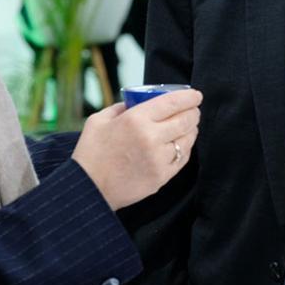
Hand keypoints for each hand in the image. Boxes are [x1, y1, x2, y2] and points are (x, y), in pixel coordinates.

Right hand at [72, 88, 201, 209]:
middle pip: (186, 120)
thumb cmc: (91, 153)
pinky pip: (182, 158)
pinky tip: (180, 144)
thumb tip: (136, 102)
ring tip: (188, 126)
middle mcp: (151, 138)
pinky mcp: (161, 177)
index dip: (189, 97)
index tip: (195, 95)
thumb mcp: (99, 120)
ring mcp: (158, 159)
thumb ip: (120, 107)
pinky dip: (184, 148)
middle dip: (193, 112)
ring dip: (191, 130)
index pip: (173, 102)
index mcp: (136, 119)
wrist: (88, 189)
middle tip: (193, 110)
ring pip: (187, 139)